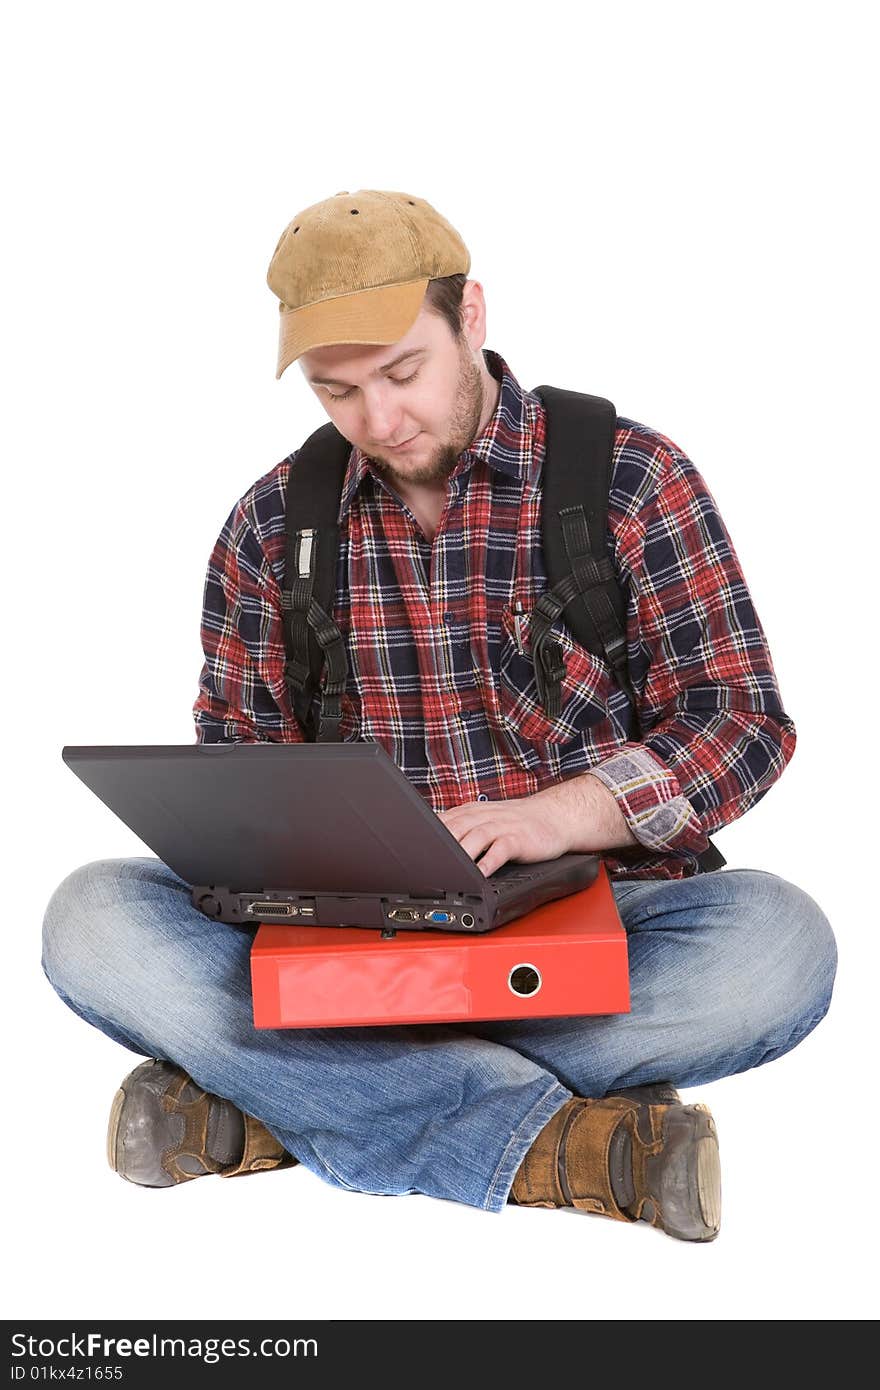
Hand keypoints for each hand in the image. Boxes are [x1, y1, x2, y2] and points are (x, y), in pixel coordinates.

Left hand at [437, 774, 636, 875]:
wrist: (554, 816)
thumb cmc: (514, 823)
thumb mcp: (482, 821)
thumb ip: (457, 829)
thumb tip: (425, 845)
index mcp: (469, 813)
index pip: (440, 822)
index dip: (422, 837)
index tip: (407, 854)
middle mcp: (482, 817)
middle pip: (454, 828)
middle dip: (436, 846)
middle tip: (421, 865)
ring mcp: (502, 826)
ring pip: (476, 836)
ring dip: (461, 853)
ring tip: (448, 870)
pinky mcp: (519, 838)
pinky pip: (501, 849)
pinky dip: (489, 861)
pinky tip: (481, 873)